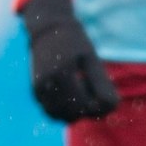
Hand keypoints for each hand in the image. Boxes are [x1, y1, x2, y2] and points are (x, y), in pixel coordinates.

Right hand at [18, 0, 118, 121]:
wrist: (46, 29)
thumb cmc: (74, 42)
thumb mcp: (92, 59)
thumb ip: (101, 83)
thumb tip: (109, 107)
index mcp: (63, 72)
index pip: (86, 106)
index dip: (100, 106)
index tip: (105, 94)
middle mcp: (47, 82)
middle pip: (73, 115)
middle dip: (88, 111)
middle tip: (95, 94)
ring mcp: (38, 88)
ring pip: (60, 117)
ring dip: (75, 113)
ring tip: (82, 94)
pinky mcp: (35, 91)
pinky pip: (50, 112)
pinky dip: (63, 111)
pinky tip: (71, 96)